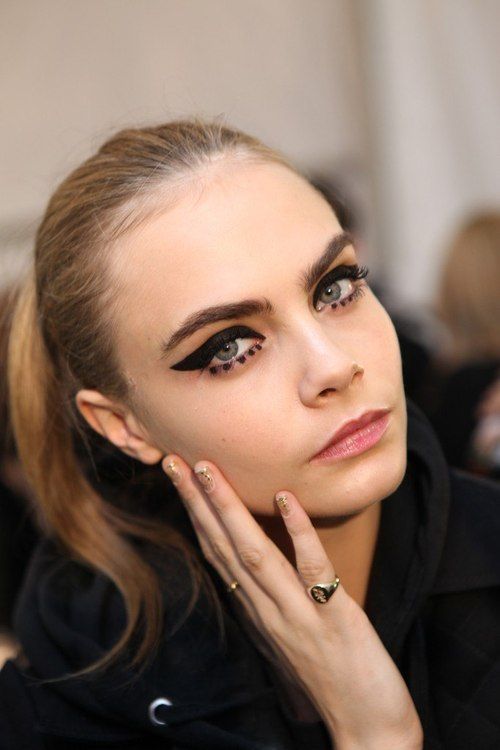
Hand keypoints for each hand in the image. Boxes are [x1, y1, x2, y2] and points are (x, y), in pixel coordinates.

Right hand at [162, 455, 422, 749]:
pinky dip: (298, 532)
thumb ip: (270, 597)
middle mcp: (268, 610)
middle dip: (198, 503)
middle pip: (224, 548)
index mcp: (257, 611)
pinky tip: (285, 498)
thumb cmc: (330, 676)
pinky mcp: (336, 618)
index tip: (179, 478)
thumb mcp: (288, 632)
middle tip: (175, 461)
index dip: (196, 515)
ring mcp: (299, 614)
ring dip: (230, 511)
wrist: (367, 728)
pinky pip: (313, 569)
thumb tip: (257, 560)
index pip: (216, 555)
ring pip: (255, 555)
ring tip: (210, 471)